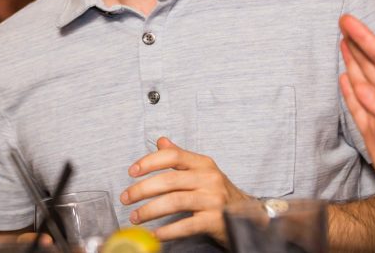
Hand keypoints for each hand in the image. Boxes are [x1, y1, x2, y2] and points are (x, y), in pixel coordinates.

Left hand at [120, 137, 250, 243]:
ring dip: (150, 210)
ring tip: (135, 217)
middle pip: (169, 181)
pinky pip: (186, 226)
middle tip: (126, 198)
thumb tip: (161, 141)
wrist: (248, 216)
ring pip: (175, 202)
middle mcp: (209, 179)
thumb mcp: (202, 171)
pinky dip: (167, 231)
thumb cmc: (219, 192)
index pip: (173, 156)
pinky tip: (155, 233)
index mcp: (204, 163)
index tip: (132, 171)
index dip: (150, 161)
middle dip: (142, 190)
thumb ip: (180, 157)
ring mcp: (213, 200)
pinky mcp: (215, 221)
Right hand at [338, 14, 374, 243]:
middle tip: (342, 21)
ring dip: (353, 61)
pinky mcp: (372, 133)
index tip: (348, 22)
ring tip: (342, 41)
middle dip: (358, 43)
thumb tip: (359, 86)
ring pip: (363, 81)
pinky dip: (348, 92)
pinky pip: (356, 107)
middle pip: (372, 65)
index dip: (366, 39)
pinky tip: (344, 77)